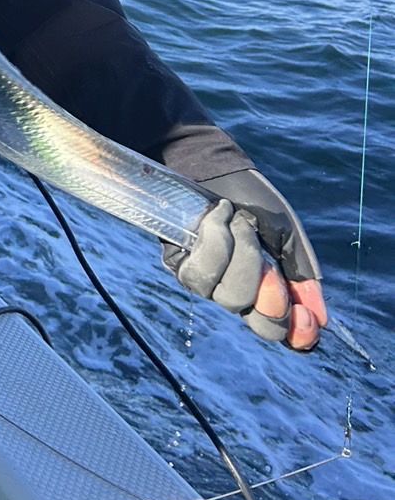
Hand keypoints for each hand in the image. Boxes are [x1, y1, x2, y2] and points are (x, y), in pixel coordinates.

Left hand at [163, 168, 326, 350]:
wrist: (212, 166)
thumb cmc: (249, 198)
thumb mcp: (284, 233)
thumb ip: (300, 272)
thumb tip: (319, 319)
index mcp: (265, 287)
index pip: (280, 327)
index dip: (296, 333)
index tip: (308, 320)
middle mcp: (235, 290)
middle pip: (259, 321)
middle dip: (270, 297)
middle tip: (272, 271)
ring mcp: (207, 281)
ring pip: (231, 297)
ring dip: (245, 256)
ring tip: (241, 223)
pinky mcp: (179, 265)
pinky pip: (203, 272)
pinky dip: (218, 242)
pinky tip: (219, 218)